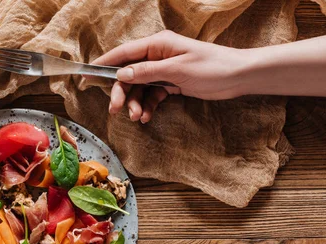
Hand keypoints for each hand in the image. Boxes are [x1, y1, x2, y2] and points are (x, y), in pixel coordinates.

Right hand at [93, 30, 248, 122]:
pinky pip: (151, 95)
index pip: (124, 53)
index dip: (104, 64)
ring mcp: (163, 70)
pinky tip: (146, 116)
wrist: (238, 77)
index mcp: (158, 44)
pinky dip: (147, 106)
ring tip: (137, 117)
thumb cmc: (212, 67)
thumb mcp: (177, 70)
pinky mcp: (171, 83)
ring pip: (138, 88)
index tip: (87, 74)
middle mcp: (158, 56)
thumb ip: (147, 72)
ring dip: (134, 103)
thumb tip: (121, 75)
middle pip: (128, 74)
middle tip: (114, 110)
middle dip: (120, 93)